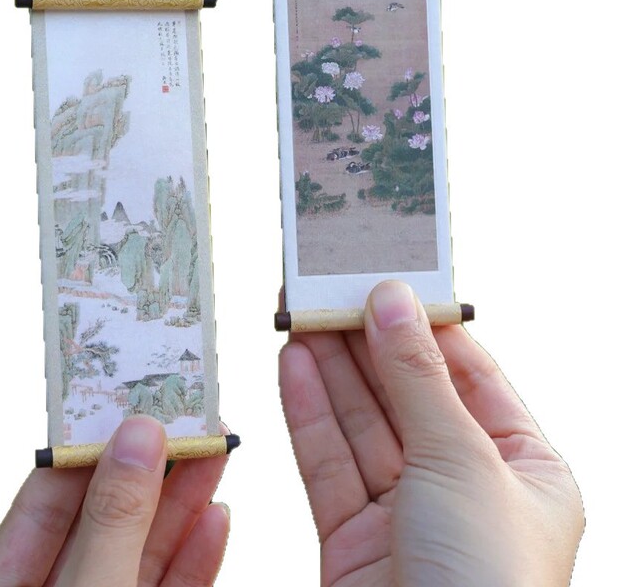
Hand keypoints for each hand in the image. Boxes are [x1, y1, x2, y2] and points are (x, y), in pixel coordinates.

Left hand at [0, 416, 228, 586]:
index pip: (46, 497)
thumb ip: (112, 522)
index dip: (90, 443)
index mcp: (6, 582)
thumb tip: (139, 434)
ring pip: (143, 549)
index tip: (132, 397)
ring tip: (216, 450)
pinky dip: (195, 556)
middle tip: (191, 414)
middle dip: (151, 464)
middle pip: (104, 515)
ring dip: (184, 502)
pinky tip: (216, 518)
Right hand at [279, 280, 583, 585]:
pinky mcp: (353, 538)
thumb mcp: (462, 461)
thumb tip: (393, 301)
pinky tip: (293, 365)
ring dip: (330, 368)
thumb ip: (417, 377)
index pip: (469, 374)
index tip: (386, 278)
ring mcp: (406, 514)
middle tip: (328, 290)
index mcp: (523, 468)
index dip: (424, 324)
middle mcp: (465, 488)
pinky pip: (329, 462)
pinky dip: (309, 412)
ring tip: (300, 314)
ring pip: (361, 424)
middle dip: (366, 341)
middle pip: (406, 394)